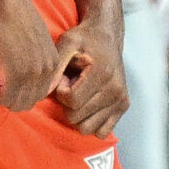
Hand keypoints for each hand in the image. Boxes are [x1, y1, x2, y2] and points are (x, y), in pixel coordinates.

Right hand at [0, 0, 71, 112]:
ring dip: (1, 92)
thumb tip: (26, 77)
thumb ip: (38, 60)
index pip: (38, 95)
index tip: (10, 70)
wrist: (7, 1)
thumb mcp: (39, 42)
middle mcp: (47, 72)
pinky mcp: (15, 74)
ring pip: (15, 103)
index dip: (20, 87)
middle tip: (0, 72)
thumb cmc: (17, 16)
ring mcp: (32, 74)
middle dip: (10, 93)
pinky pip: (3, 97)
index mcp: (54, 65)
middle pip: (27, 102)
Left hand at [51, 14, 127, 137]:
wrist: (108, 36)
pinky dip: (91, 122)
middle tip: (71, 84)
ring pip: (87, 128)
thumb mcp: (67, 43)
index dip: (61, 92)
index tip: (64, 78)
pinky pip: (102, 132)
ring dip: (78, 114)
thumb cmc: (85, 39)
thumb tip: (44, 91)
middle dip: (68, 103)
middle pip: (77, 117)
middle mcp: (115, 90)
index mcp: (102, 74)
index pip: (72, 101)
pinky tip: (89, 103)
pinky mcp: (123, 107)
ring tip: (80, 93)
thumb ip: (55, 66)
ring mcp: (120, 100)